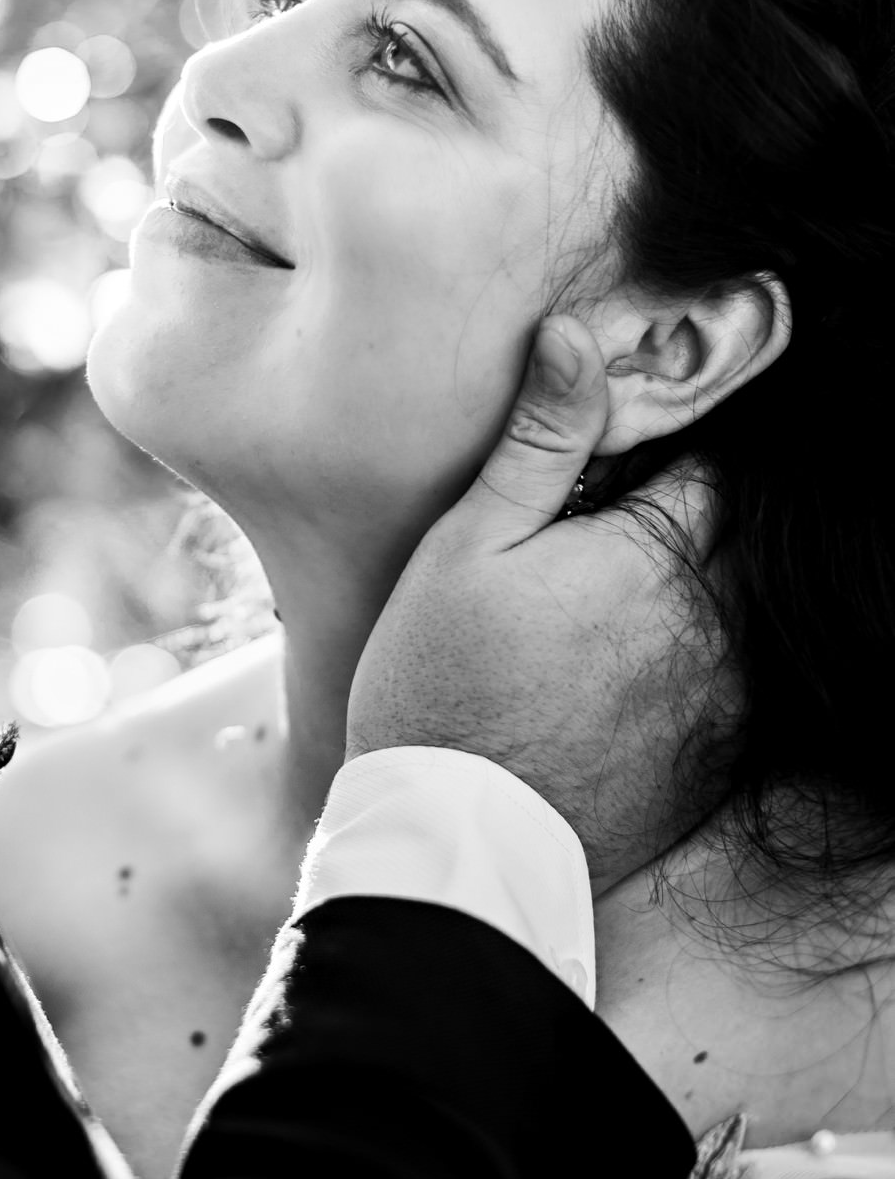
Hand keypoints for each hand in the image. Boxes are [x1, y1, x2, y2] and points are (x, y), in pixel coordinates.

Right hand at [346, 316, 733, 890]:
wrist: (455, 842)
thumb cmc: (441, 681)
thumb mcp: (469, 543)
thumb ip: (541, 439)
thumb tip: (577, 336)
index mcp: (658, 556)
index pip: (712, 469)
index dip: (665, 454)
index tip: (617, 465)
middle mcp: (714, 626)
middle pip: (732, 540)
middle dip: (683, 522)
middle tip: (599, 537)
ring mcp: (724, 699)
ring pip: (736, 612)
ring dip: (687, 595)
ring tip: (596, 610)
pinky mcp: (715, 757)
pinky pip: (731, 685)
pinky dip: (691, 664)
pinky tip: (612, 676)